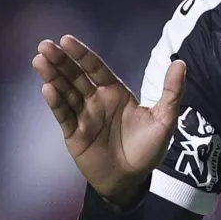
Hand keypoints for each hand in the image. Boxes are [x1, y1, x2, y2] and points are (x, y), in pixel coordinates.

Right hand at [32, 35, 185, 205]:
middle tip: (44, 45)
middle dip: (61, 60)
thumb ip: (172, 91)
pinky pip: (63, 116)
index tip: (66, 39)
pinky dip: (56, 102)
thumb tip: (181, 63)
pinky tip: (48, 88)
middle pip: (75, 76)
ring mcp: (83, 117)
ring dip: (52, 77)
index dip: (82, 54)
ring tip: (39, 61)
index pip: (96, 68)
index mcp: (116, 92)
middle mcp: (96, 101)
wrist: (132, 180)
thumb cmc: (148, 148)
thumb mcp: (165, 119)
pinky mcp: (74, 135)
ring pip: (65, 92)